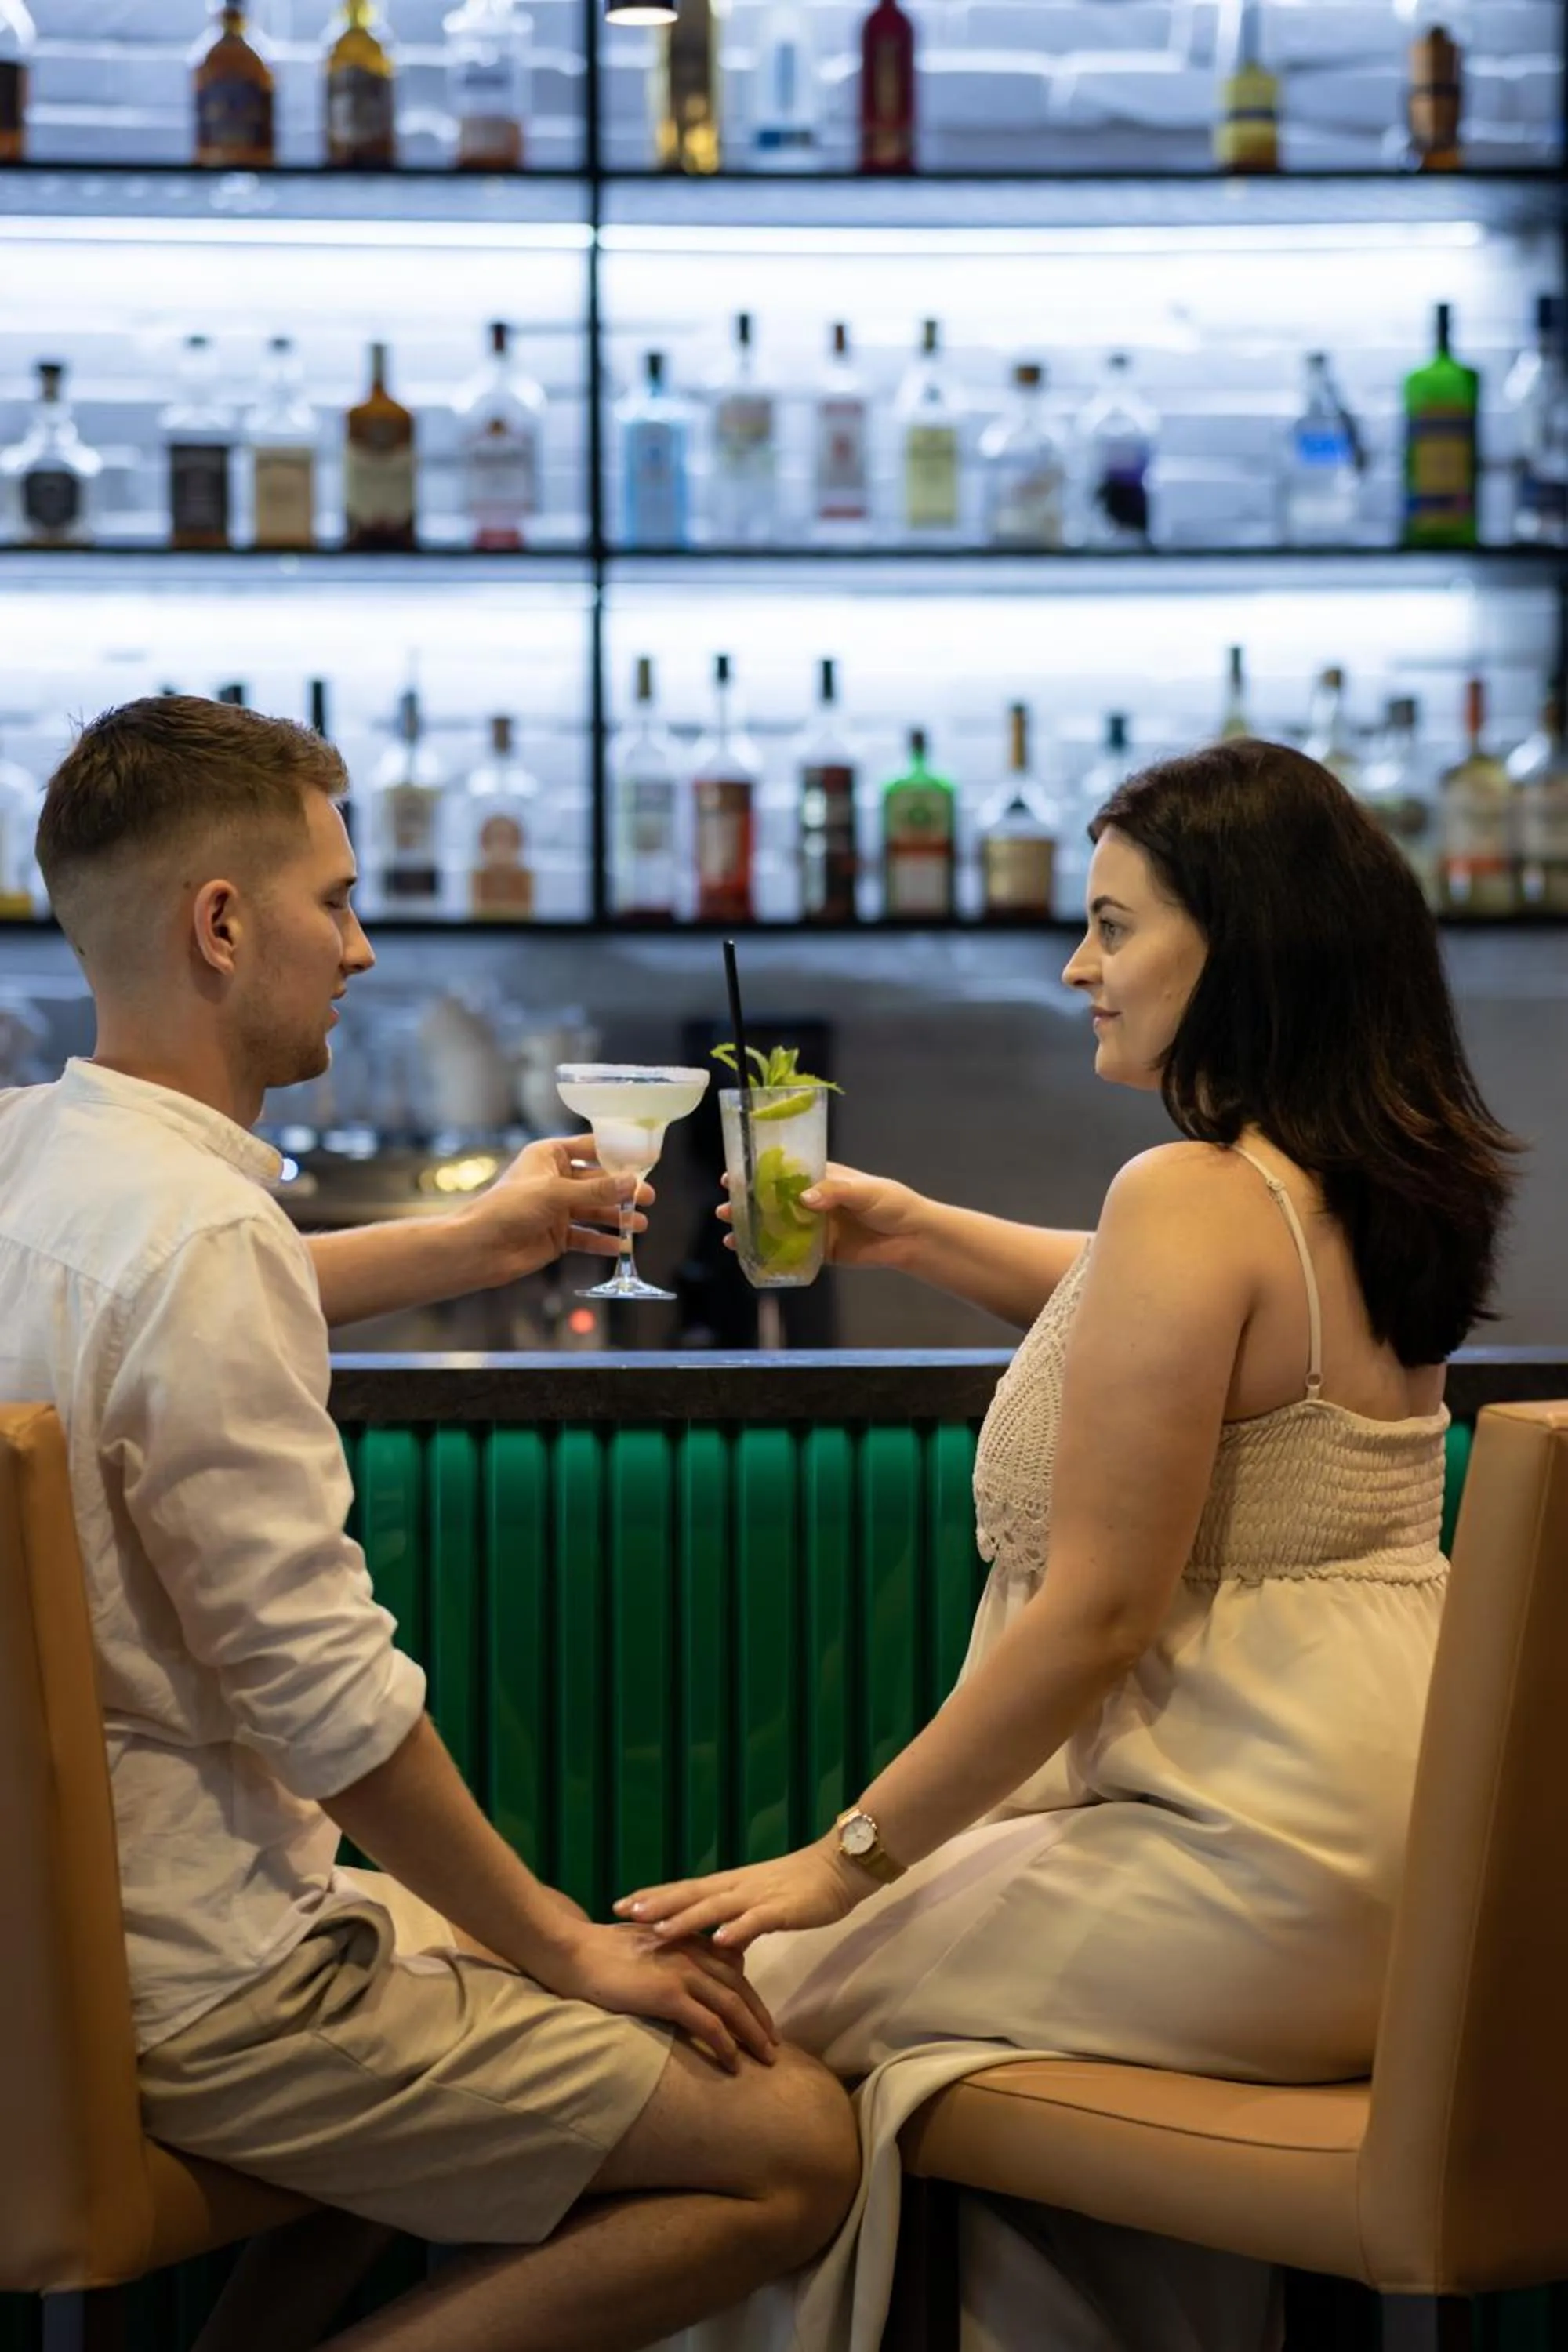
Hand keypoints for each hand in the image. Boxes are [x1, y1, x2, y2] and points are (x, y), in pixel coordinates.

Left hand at [461, 1136, 652, 1286]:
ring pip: (595, 1210)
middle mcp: (555, 1180)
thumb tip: (632, 1183)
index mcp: (549, 1156)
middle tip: (648, 1198)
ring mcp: (557, 1209)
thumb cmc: (508, 1208)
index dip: (616, 1154)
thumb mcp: (554, 1193)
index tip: (643, 1161)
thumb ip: (596, 1190)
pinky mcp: (557, 1236)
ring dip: (617, 1218)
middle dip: (622, 1192)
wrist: (479, 1249)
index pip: (590, 1148)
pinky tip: (620, 1247)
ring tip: (640, 1225)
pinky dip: (603, 1241)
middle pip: (598, 1182)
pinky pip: (586, 1236)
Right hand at [539, 1919, 778, 2072]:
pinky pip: (707, 2023)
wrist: (572, 1951)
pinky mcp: (668, 1994)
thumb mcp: (642, 1946)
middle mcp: (692, 1954)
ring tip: (767, 2058)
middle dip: (760, 2017)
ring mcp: (682, 1973)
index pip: (732, 1968)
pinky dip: (725, 2044)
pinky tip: (734, 2062)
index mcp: (687, 1941)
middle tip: (774, 2044)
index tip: (760, 2018)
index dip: (749, 1995)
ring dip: (752, 2034)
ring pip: (732, 2006)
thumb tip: (677, 1980)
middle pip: (740, 1988)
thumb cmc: (598, 1951)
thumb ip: (667, 1957)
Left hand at [614, 1838, 867, 1954]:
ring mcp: (758, 1897)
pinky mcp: (782, 1908)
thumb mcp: (761, 1907)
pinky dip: (736, 1930)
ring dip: (685, 1919)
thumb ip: (737, 1925)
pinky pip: (755, 1921)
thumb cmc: (801, 1888)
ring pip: (714, 1908)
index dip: (652, 1897)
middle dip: (655, 1904)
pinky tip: (718, 1942)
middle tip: (621, 1914)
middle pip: (689, 1895)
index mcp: (731, 1885)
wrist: (839, 1868)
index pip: (684, 1890)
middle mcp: (737, 1887)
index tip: (619, 1905)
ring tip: (656, 1930)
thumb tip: (715, 1950)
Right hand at [718, 1162, 923, 1273]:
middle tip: (725, 1206)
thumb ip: (835, 1191)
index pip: (784, 1172)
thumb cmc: (892, 1204)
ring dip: (753, 1229)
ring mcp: (815, 1226)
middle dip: (747, 1203)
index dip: (757, 1173)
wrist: (912, 1237)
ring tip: (729, 1232)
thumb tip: (804, 1199)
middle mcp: (814, 1200)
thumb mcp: (865, 1190)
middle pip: (773, 1200)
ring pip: (777, 1226)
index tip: (734, 1175)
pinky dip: (771, 1253)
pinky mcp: (821, 1250)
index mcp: (822, 1177)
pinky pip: (792, 1252)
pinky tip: (750, 1255)